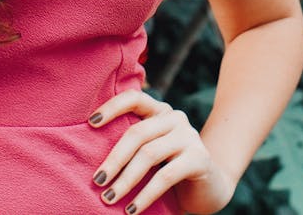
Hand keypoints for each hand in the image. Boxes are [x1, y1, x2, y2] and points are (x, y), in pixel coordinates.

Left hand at [88, 90, 235, 214]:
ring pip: (149, 154)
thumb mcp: (152, 152)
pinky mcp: (199, 158)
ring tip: (109, 199)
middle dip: (114, 159)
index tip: (90, 123)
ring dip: (126, 180)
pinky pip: (165, 176)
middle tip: (98, 180)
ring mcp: (189, 136)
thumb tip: (95, 157)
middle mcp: (175, 117)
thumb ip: (135, 145)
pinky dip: (145, 195)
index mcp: (160, 111)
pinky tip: (132, 209)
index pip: (134, 98)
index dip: (111, 107)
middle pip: (137, 133)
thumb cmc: (171, 169)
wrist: (211, 188)